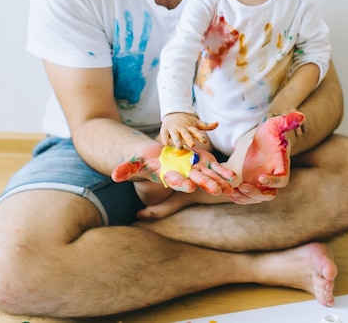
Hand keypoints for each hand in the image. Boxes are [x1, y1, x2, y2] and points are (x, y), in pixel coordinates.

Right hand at [112, 144, 234, 195]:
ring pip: (208, 176)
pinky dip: (223, 173)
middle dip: (205, 185)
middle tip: (215, 190)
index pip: (175, 180)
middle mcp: (183, 174)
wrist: (160, 156)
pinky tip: (233, 177)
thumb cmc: (147, 160)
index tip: (188, 186)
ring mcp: (194, 169)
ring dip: (218, 182)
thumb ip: (127, 169)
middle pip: (195, 180)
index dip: (181, 183)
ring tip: (228, 188)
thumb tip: (114, 176)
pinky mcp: (203, 162)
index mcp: (169, 174)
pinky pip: (215, 168)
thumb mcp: (136, 162)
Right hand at [160, 111, 217, 148]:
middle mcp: (182, 128)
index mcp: (190, 127)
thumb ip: (207, 126)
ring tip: (180, 147)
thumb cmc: (187, 121)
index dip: (200, 137)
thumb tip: (218, 123)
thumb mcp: (197, 123)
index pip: (196, 132)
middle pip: (186, 134)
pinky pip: (165, 134)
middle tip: (193, 145)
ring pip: (175, 135)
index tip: (205, 141)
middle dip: (189, 139)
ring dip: (177, 141)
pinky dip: (165, 138)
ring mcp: (173, 128)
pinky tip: (166, 144)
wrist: (173, 111)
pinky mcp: (165, 129)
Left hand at [241, 111, 304, 192]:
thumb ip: (287, 122)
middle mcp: (273, 178)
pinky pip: (246, 196)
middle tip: (243, 186)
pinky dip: (238, 197)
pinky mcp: (252, 184)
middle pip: (268, 194)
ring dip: (245, 197)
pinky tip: (228, 192)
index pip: (282, 180)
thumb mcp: (276, 125)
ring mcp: (262, 183)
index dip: (273, 181)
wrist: (262, 140)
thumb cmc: (272, 132)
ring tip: (233, 191)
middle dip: (256, 193)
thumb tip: (301, 116)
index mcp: (281, 167)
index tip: (262, 177)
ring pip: (256, 198)